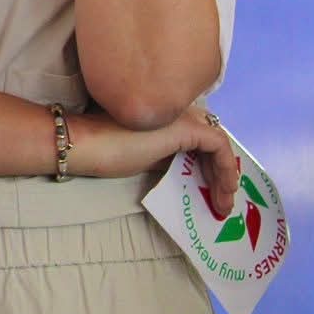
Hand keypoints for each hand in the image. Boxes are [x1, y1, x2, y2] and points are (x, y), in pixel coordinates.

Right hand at [65, 105, 238, 218]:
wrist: (86, 144)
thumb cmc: (105, 150)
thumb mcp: (144, 155)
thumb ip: (166, 155)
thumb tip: (183, 168)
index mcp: (166, 113)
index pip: (199, 135)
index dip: (209, 162)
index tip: (211, 190)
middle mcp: (178, 109)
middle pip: (212, 139)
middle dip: (221, 170)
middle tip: (223, 199)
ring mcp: (183, 116)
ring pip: (219, 144)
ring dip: (225, 175)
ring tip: (223, 204)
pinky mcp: (187, 128)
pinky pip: (219, 147)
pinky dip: (227, 170)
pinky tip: (224, 192)